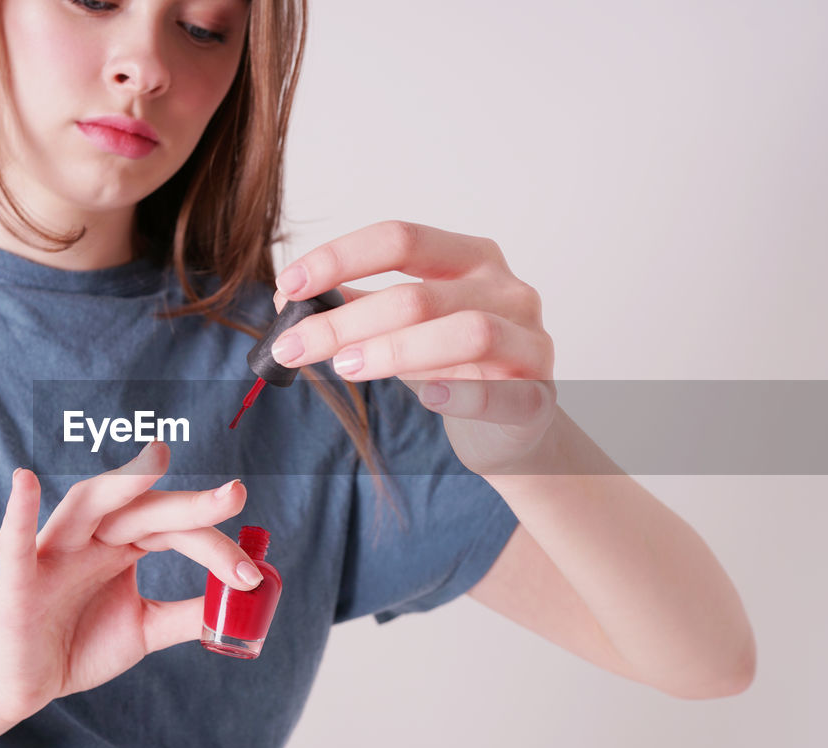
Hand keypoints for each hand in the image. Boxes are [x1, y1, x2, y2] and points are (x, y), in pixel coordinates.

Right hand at [0, 441, 256, 728]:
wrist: (27, 686)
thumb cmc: (81, 645)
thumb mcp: (145, 629)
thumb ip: (187, 614)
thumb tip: (241, 603)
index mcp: (121, 544)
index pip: (175, 529)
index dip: (214, 546)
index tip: (252, 574)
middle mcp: (91, 538)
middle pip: (143, 508)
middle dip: (189, 504)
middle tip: (236, 494)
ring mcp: (53, 553)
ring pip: (86, 506)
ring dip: (120, 484)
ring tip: (155, 462)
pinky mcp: (17, 581)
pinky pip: (16, 543)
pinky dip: (19, 513)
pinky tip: (24, 482)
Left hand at [269, 220, 556, 476]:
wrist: (515, 427)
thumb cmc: (455, 366)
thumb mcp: (403, 328)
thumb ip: (357, 307)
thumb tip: (289, 298)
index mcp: (471, 259)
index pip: (402, 239)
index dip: (340, 257)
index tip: (288, 285)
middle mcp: (506, 289)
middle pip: (419, 294)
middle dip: (344, 321)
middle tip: (291, 347)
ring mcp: (529, 341)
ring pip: (467, 331)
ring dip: (394, 350)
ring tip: (344, 368)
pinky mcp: (539, 398)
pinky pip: (504, 393)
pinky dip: (464, 393)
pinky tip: (429, 398)